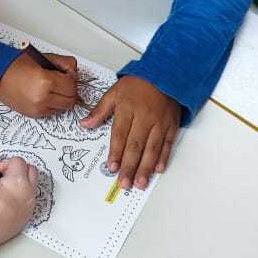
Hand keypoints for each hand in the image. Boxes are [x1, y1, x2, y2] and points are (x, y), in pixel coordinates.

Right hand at [0, 50, 78, 117]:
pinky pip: (53, 112)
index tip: (66, 75)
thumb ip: (65, 64)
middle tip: (63, 82)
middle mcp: (41, 98)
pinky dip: (53, 104)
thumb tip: (74, 74)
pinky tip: (45, 94)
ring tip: (53, 88)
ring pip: (63, 108)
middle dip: (70, 90)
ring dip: (62, 98)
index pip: (72, 86)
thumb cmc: (16, 65)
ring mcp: (38, 108)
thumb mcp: (44, 58)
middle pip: (71, 100)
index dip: (71, 79)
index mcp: (45, 81)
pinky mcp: (34, 114)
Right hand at [0, 157, 38, 251]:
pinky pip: (27, 202)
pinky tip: (4, 203)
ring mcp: (28, 208)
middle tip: (2, 176)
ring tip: (2, 190)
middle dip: (17, 170)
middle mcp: (28, 195)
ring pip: (31, 188)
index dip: (4, 164)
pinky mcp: (25, 219)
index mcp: (18, 182)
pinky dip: (20, 198)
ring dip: (20, 184)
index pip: (19, 162)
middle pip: (31, 172)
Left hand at [82, 75, 179, 190]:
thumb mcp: (114, 92)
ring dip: (146, 168)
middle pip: (136, 146)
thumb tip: (85, 124)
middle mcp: (145, 118)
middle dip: (130, 167)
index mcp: (128, 109)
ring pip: (152, 149)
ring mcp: (160, 123)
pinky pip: (168, 144)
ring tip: (140, 183)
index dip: (116, 152)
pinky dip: (164, 157)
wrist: (165, 74)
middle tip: (125, 183)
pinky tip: (158, 169)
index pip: (120, 135)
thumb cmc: (138, 84)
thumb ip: (100, 111)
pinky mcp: (172, 125)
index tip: (112, 167)